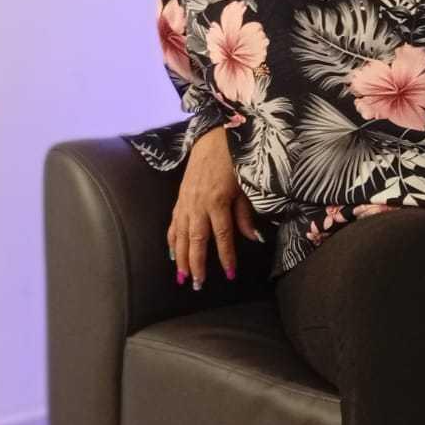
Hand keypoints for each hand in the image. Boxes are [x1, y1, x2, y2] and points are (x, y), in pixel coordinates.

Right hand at [168, 126, 261, 289]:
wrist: (213, 140)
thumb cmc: (234, 163)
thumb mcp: (245, 188)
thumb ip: (245, 214)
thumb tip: (253, 238)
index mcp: (218, 201)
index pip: (222, 236)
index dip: (226, 256)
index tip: (230, 274)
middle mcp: (199, 204)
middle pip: (196, 240)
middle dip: (197, 264)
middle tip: (198, 285)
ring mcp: (186, 202)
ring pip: (180, 235)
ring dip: (181, 258)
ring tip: (182, 277)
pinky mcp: (180, 199)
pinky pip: (173, 223)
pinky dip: (172, 240)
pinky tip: (173, 254)